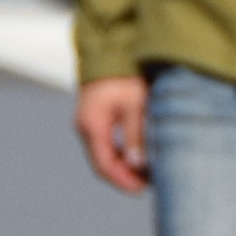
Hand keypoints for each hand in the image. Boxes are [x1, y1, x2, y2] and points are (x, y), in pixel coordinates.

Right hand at [74, 72, 152, 193]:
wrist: (111, 47)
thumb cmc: (126, 73)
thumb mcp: (136, 103)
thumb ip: (136, 135)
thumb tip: (138, 165)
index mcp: (92, 125)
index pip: (105, 165)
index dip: (124, 181)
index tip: (144, 188)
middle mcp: (85, 127)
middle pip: (102, 164)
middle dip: (125, 177)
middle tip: (150, 183)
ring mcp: (88, 122)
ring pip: (104, 155)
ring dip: (124, 166)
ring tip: (147, 172)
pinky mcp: (95, 118)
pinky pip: (106, 144)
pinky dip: (121, 154)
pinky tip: (138, 156)